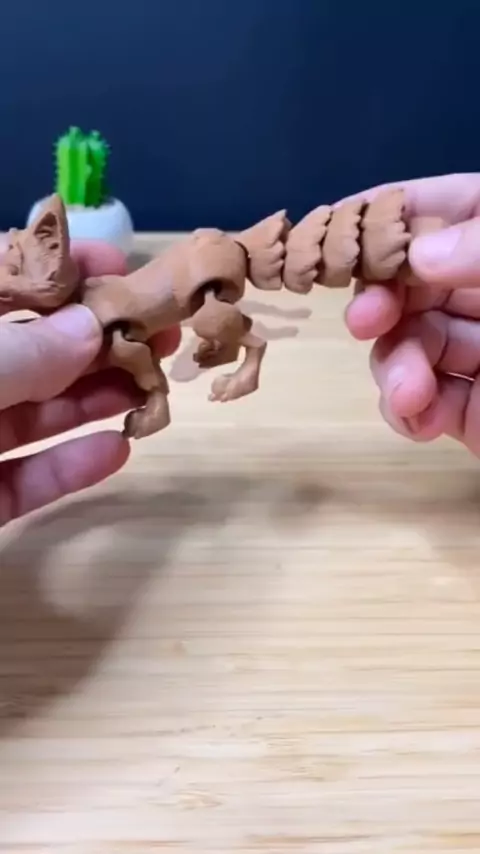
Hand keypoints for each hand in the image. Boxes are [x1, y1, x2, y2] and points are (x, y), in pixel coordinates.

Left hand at [0, 240, 180, 524]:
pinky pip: (29, 480)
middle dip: (97, 340)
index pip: (6, 288)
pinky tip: (118, 449)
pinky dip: (72, 466)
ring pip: (36, 415)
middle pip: (34, 354)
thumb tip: (91, 325)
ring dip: (96, 400)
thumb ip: (23, 354)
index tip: (118, 265)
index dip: (58, 273)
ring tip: (153, 388)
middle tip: (162, 333)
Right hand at [344, 173, 479, 454]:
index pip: (447, 208)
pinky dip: (407, 412)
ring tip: (411, 393)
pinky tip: (419, 419)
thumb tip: (418, 253)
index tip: (334, 225)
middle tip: (364, 319)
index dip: (390, 212)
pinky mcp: (469, 413)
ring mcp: (478, 356)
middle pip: (414, 281)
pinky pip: (419, 404)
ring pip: (407, 344)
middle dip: (382, 299)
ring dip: (395, 366)